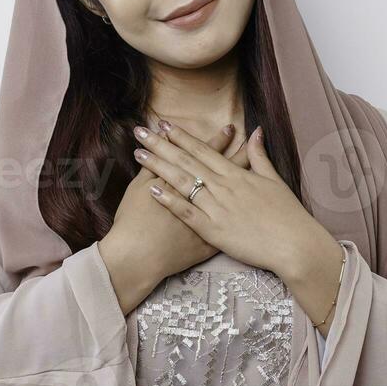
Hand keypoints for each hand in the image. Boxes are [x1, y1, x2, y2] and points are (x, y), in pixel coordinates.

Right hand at [98, 123, 248, 312]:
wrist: (138, 256)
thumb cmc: (134, 221)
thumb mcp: (138, 188)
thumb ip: (151, 168)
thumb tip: (155, 147)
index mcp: (185, 182)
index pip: (204, 156)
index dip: (217, 142)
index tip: (228, 129)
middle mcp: (203, 197)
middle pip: (225, 172)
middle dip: (236, 154)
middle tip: (249, 142)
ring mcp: (211, 219)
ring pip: (234, 196)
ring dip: (242, 179)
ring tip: (252, 166)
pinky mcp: (212, 240)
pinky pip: (232, 223)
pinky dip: (241, 212)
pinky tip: (251, 205)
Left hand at [134, 122, 336, 282]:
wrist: (295, 244)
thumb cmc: (288, 215)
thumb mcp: (275, 181)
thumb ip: (260, 157)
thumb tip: (256, 131)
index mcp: (237, 175)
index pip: (204, 150)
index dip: (182, 137)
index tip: (165, 124)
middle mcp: (224, 187)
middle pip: (187, 161)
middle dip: (162, 144)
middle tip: (141, 131)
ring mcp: (217, 207)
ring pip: (182, 182)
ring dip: (159, 166)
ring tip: (139, 153)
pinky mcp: (213, 230)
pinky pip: (186, 212)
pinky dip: (168, 199)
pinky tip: (150, 188)